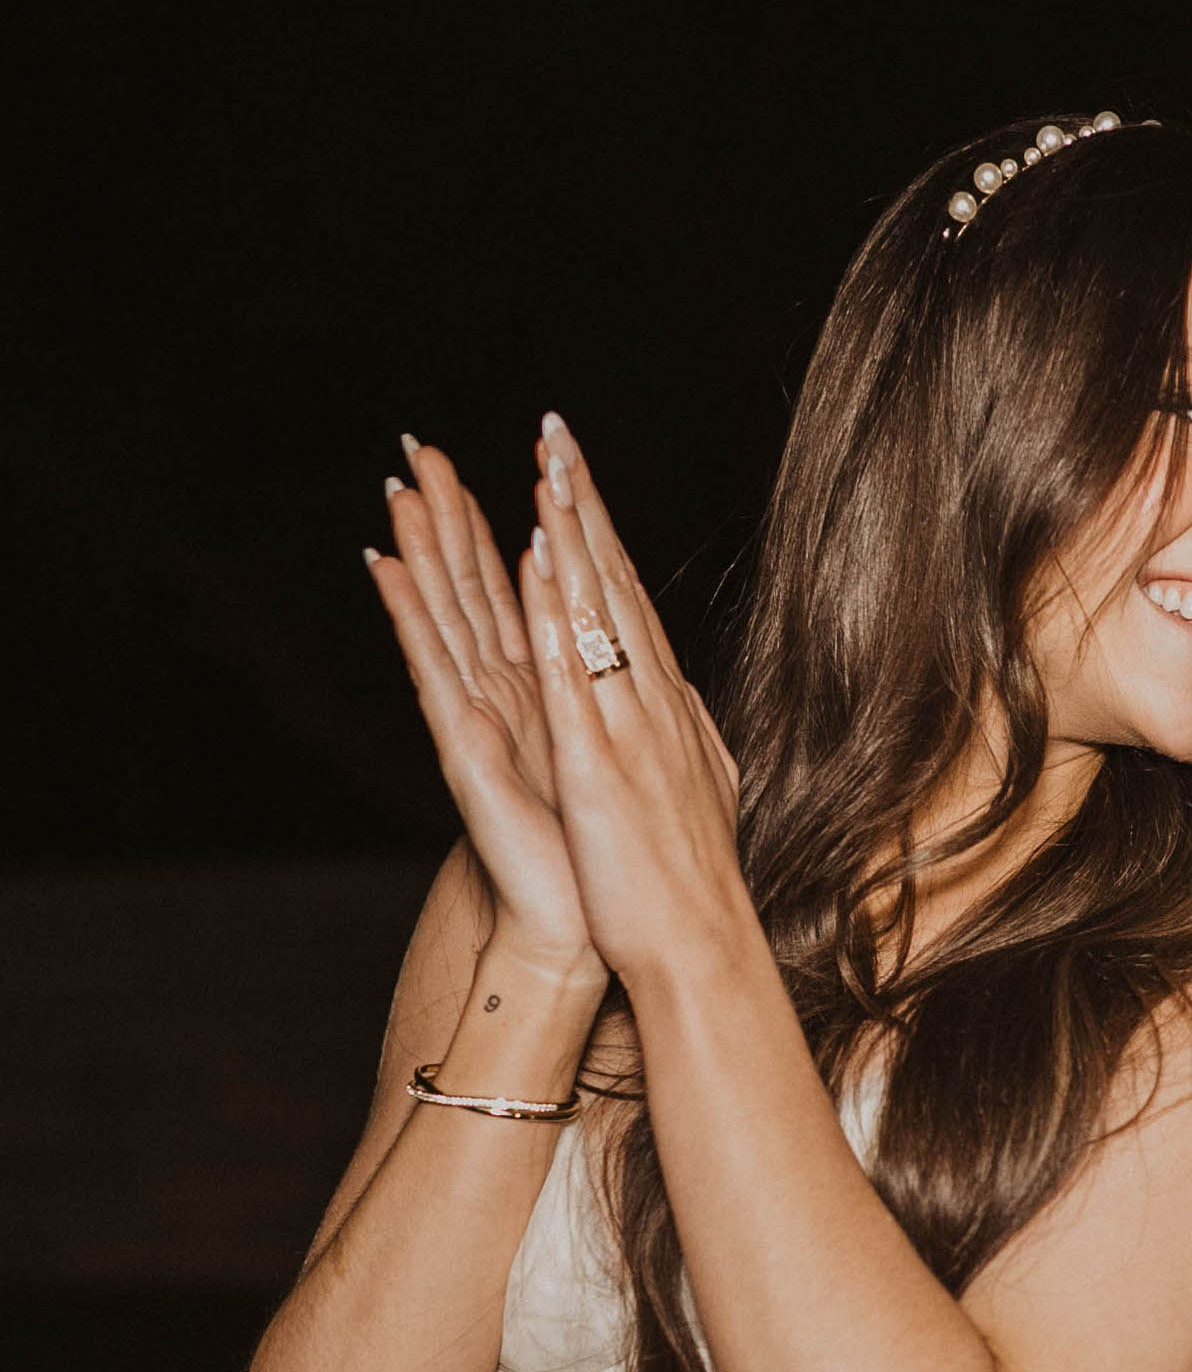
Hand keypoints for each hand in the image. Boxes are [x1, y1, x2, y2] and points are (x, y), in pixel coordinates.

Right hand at [365, 438, 607, 991]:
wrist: (583, 922)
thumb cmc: (597, 849)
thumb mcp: (611, 754)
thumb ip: (607, 705)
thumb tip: (618, 666)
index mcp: (544, 690)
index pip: (520, 591)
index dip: (507, 527)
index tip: (490, 468)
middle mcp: (503, 695)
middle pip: (472, 589)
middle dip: (449, 519)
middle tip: (422, 449)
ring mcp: (477, 718)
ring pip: (445, 616)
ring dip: (420, 551)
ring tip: (396, 489)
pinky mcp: (463, 749)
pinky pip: (435, 672)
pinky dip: (414, 619)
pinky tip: (392, 570)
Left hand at [522, 413, 747, 991]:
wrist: (701, 952)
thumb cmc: (690, 891)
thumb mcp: (692, 798)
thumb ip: (680, 747)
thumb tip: (679, 715)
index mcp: (669, 715)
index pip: (632, 608)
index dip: (604, 540)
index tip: (579, 482)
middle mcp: (656, 706)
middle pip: (617, 588)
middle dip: (585, 506)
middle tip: (557, 432)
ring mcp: (631, 730)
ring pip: (598, 613)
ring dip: (570, 532)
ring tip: (545, 462)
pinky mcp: (601, 766)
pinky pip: (575, 673)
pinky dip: (557, 612)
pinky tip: (540, 559)